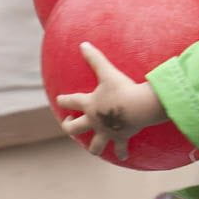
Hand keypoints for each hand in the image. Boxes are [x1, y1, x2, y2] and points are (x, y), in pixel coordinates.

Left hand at [56, 42, 166, 160]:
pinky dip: (122, 152)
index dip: (64, 100)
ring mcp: (107, 132)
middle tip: (70, 122)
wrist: (138, 107)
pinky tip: (123, 154)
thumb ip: (95, 58)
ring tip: (94, 146)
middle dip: (70, 126)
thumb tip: (82, 44)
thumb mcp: (107, 72)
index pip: (71, 101)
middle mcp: (94, 121)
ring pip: (95, 146)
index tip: (60, 100)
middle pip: (74, 129)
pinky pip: (121, 149)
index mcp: (89, 105)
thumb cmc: (122, 89)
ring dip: (94, 147)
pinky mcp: (121, 138)